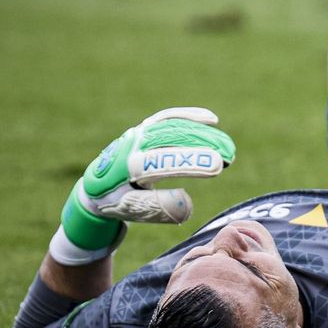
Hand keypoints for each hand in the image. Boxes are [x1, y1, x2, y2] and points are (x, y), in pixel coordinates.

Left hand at [51, 107, 235, 264]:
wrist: (97, 184)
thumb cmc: (117, 202)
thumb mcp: (132, 210)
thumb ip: (158, 208)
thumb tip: (189, 204)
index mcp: (122, 168)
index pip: (159, 163)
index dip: (189, 163)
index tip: (216, 166)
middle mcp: (129, 145)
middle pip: (169, 140)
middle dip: (202, 145)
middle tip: (230, 156)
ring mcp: (138, 133)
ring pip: (173, 127)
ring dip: (202, 134)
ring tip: (228, 147)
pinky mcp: (146, 128)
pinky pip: (169, 119)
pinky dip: (190, 117)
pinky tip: (211, 120)